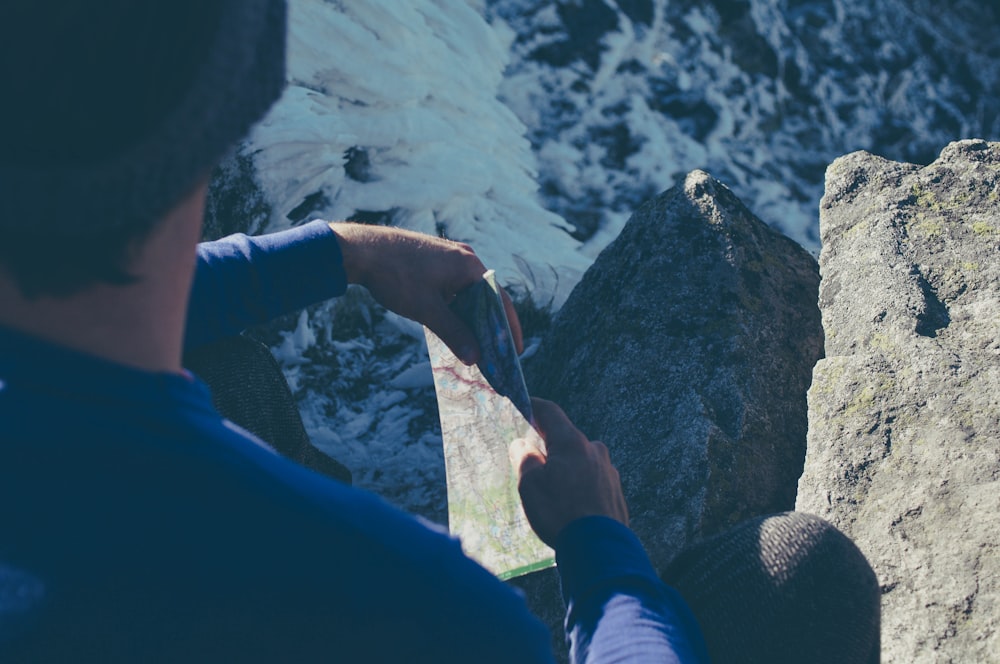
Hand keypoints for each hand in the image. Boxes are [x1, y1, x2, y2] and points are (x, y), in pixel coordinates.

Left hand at [329, 222, 522, 364]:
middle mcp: (464, 258)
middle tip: (494, 354)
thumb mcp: (427, 310)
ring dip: (470, 319)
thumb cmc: (396, 276)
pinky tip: (451, 327)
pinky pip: (454, 288)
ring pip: (467, 294)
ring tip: (473, 346)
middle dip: (488, 327)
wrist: (361, 250)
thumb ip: (453, 333)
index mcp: (469, 265)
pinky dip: (455, 308)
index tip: (515, 352)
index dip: (509, 328)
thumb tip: (475, 357)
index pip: (499, 300)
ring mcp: (448, 258)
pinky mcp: (434, 261)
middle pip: (485, 298)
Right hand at [510, 398, 628, 548]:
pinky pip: (593, 482)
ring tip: (554, 495)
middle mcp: (595, 451)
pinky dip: (580, 487)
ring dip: (566, 470)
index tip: (524, 404)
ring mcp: (609, 472)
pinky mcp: (616, 493)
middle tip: (533, 464)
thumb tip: (524, 446)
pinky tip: (571, 508)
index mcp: (573, 443)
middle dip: (550, 448)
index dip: (535, 406)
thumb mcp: (530, 485)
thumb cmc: (559, 513)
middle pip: (567, 440)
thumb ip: (525, 459)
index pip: (551, 413)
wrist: (599, 550)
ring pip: (581, 462)